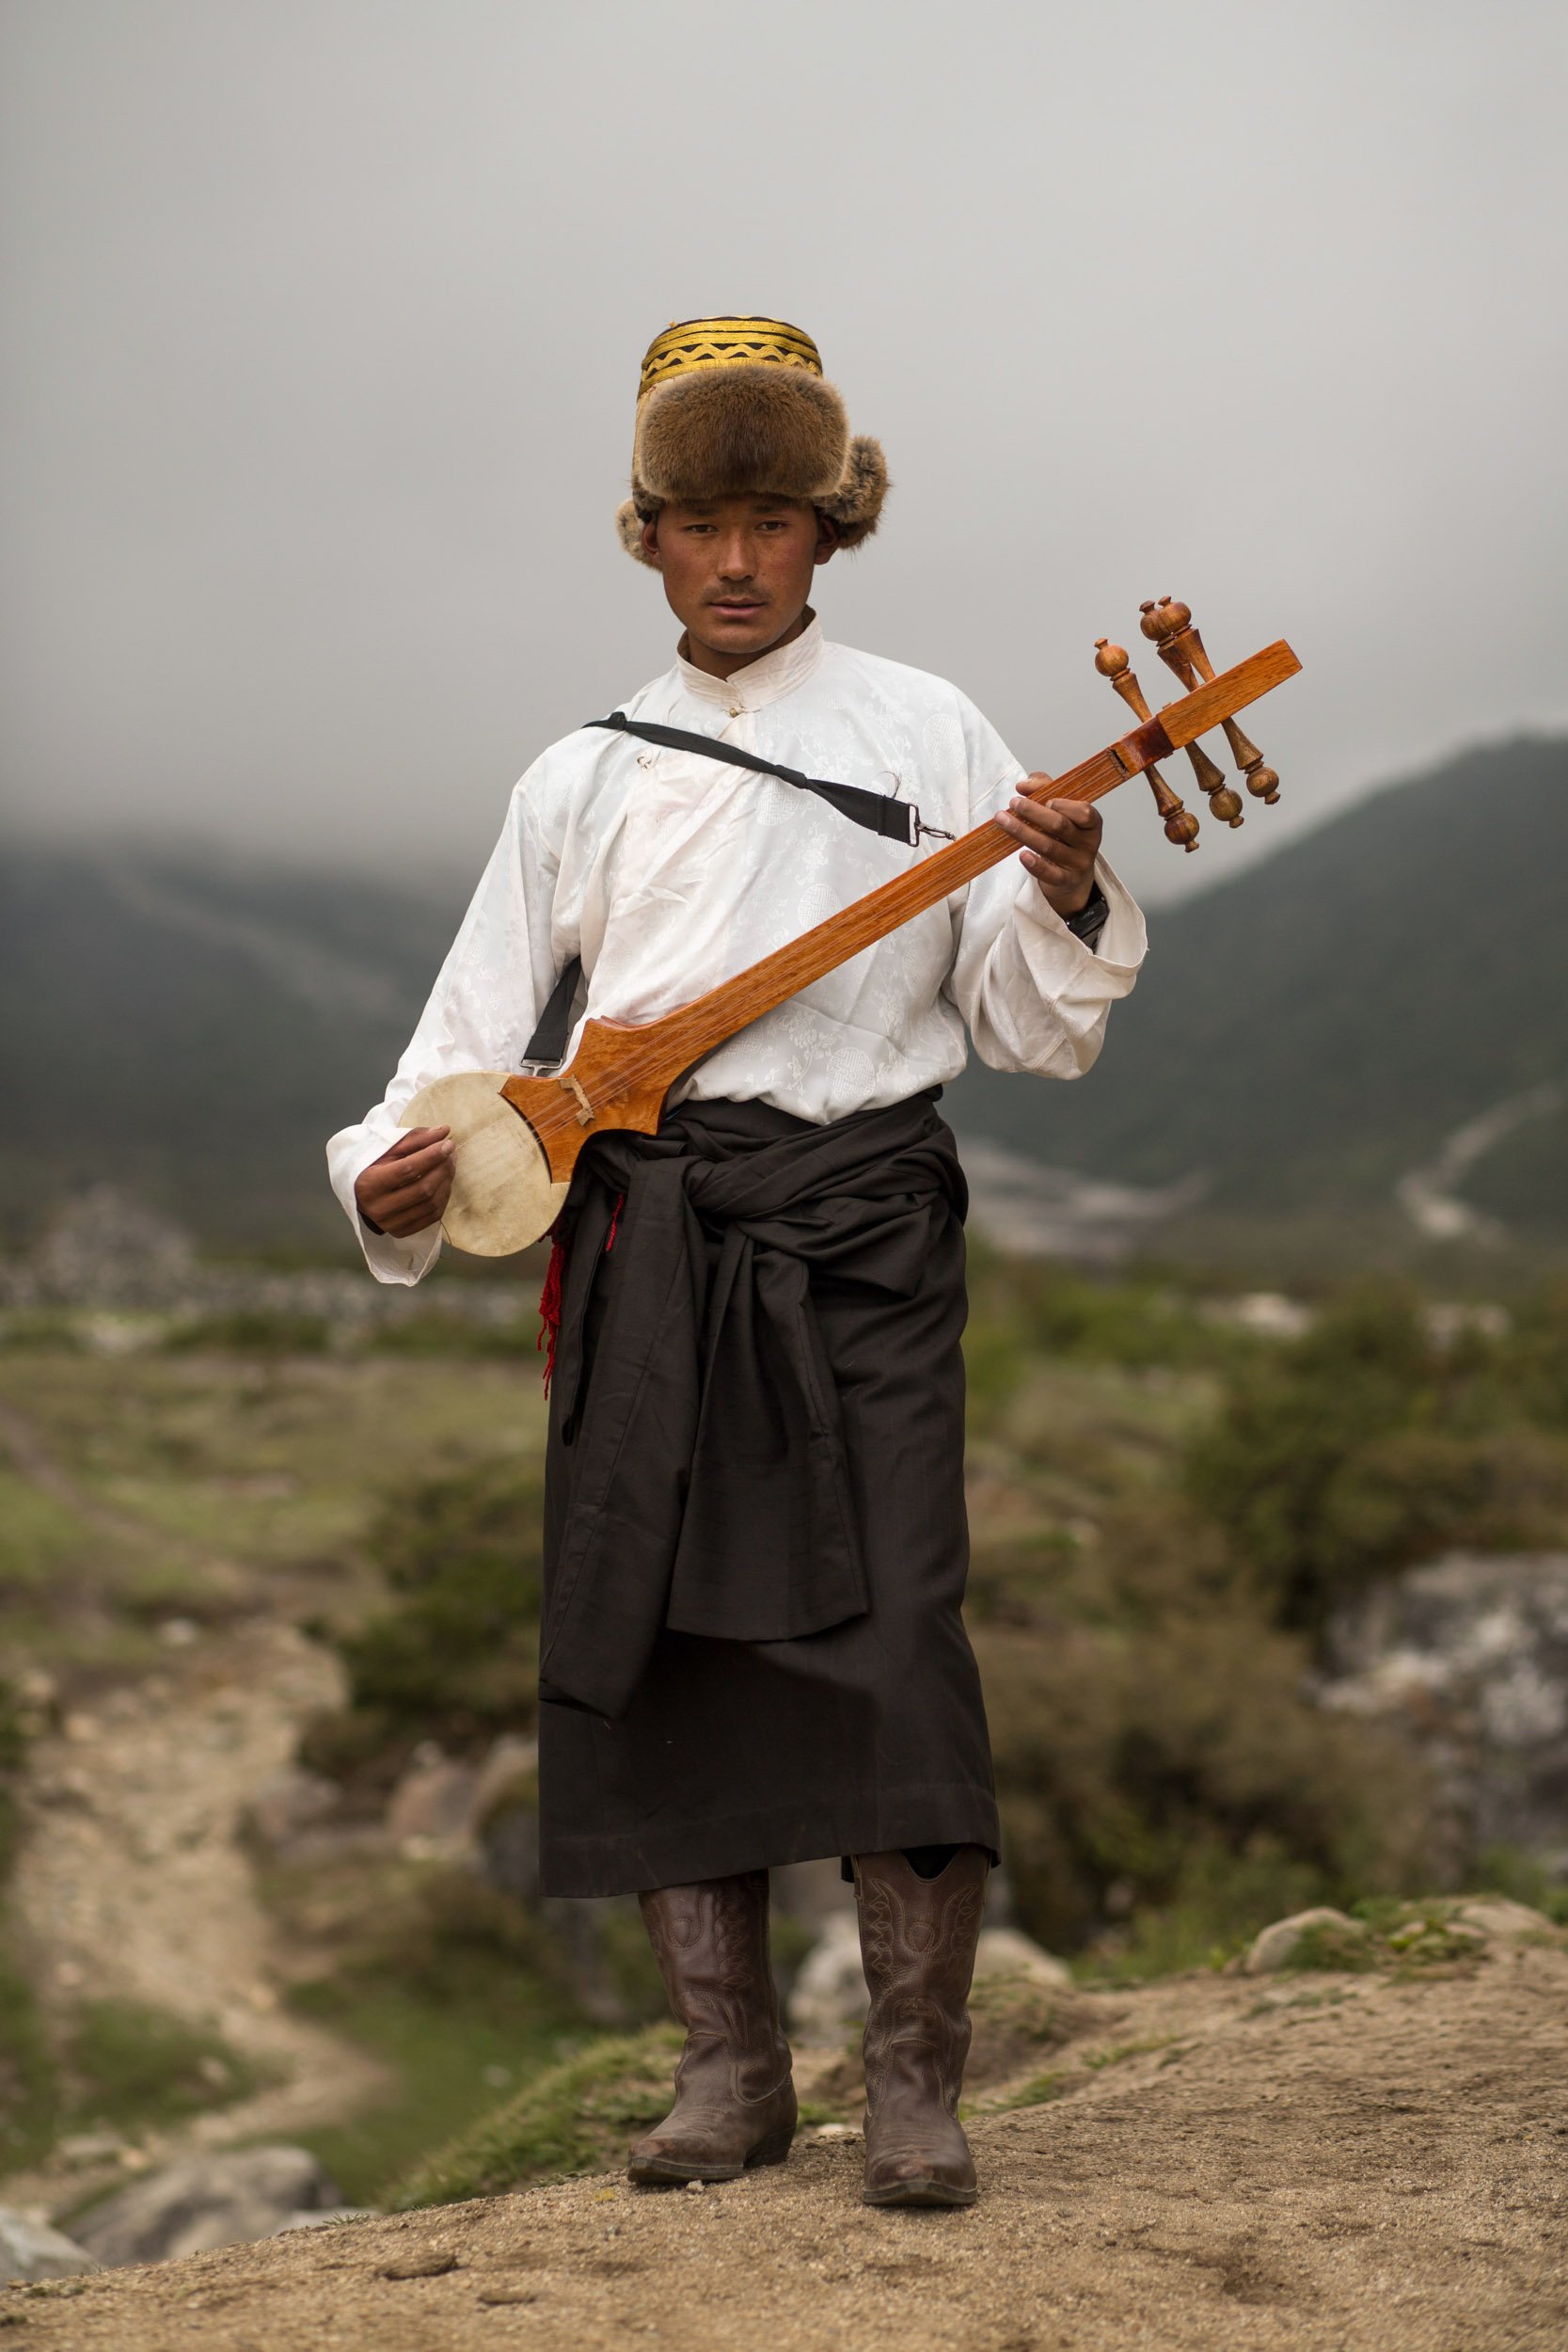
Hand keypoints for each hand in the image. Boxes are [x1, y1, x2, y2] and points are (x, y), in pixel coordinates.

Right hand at [354, 1126, 453, 1238]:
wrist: (360, 1197)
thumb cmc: (374, 1168)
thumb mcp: (387, 1150)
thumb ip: (414, 1139)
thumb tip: (444, 1131)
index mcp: (369, 1184)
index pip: (407, 1169)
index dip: (431, 1155)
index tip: (448, 1143)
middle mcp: (378, 1208)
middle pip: (422, 1188)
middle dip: (442, 1168)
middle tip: (451, 1153)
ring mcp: (391, 1223)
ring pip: (430, 1204)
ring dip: (446, 1182)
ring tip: (450, 1165)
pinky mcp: (402, 1232)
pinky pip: (433, 1217)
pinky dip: (443, 1198)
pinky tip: (444, 1183)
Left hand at [996, 781, 1102, 916]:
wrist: (1073, 877)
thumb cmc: (1064, 837)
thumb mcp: (1061, 810)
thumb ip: (1044, 789)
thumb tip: (1023, 785)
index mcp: (1091, 823)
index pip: (1083, 811)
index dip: (1062, 803)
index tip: (1044, 798)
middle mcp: (1088, 843)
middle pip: (1059, 825)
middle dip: (1033, 812)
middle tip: (1013, 803)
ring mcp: (1078, 864)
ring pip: (1048, 847)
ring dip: (1022, 832)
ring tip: (1002, 820)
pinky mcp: (1066, 881)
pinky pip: (1050, 873)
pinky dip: (1035, 864)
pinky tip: (1022, 855)